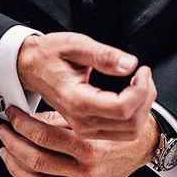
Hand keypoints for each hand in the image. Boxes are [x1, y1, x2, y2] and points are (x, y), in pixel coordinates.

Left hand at [0, 105, 160, 176]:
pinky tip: (22, 172)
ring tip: (5, 151)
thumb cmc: (115, 128)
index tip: (11, 114)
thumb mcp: (88, 118)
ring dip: (15, 166)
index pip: (44, 136)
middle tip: (3, 131)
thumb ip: (58, 119)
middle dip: (12, 144)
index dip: (21, 124)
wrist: (141, 146)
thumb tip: (27, 120)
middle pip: (37, 161)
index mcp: (89, 147)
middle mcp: (87, 171)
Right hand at [16, 32, 155, 139]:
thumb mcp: (75, 44)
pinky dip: (134, 114)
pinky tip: (131, 94)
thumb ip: (103, 55)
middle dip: (146, 97)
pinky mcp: (89, 129)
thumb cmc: (50, 54)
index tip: (142, 69)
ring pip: (129, 131)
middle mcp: (82, 121)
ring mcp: (85, 128)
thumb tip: (131, 64)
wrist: (30, 68)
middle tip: (143, 74)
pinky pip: (122, 131)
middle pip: (130, 123)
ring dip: (142, 107)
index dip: (140, 89)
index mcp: (77, 101)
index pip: (122, 108)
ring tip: (140, 83)